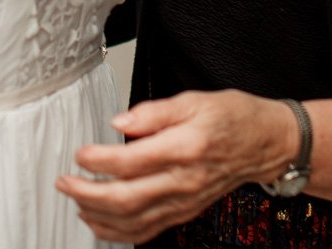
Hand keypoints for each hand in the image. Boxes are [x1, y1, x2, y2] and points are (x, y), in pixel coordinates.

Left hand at [55, 90, 298, 244]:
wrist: (266, 144)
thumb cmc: (234, 118)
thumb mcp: (195, 99)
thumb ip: (154, 112)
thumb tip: (121, 122)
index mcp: (186, 148)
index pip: (131, 161)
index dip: (99, 160)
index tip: (81, 153)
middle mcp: (185, 181)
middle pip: (126, 198)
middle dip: (87, 193)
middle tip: (65, 182)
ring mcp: (185, 201)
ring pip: (134, 221)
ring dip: (98, 216)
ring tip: (75, 201)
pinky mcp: (186, 211)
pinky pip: (148, 231)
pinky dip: (119, 233)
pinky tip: (100, 222)